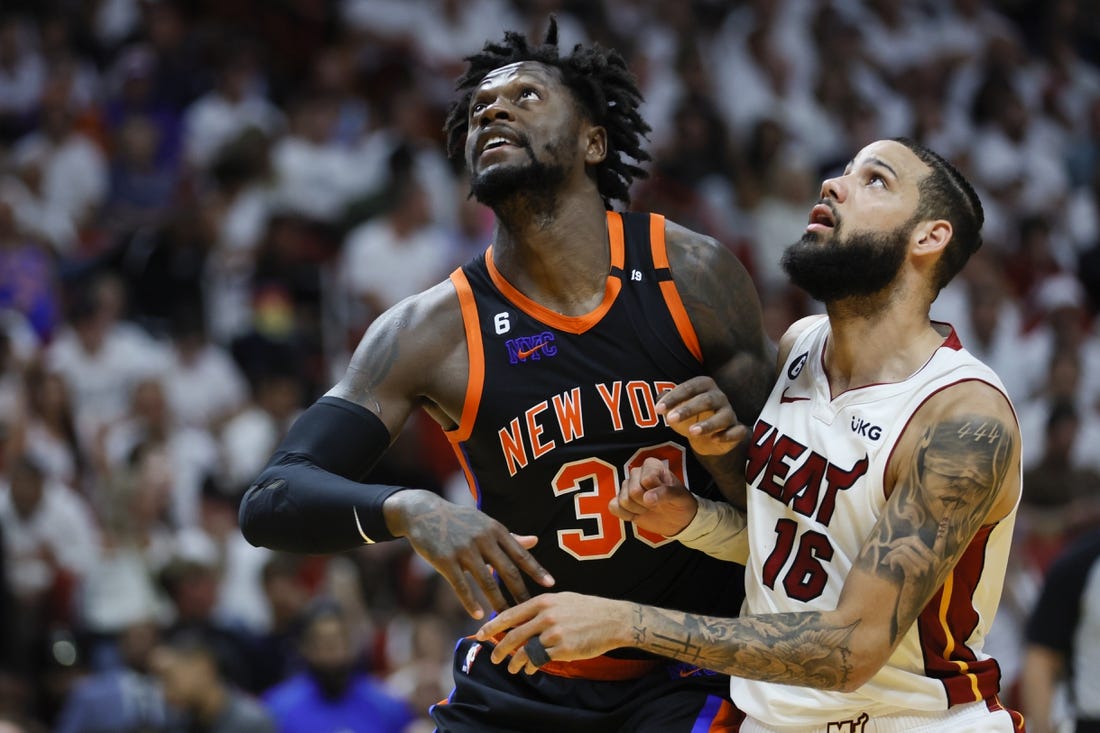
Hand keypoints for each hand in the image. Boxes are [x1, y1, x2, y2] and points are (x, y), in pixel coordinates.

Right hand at [385, 490, 554, 618]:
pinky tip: (479, 614)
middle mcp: (483, 539)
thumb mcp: (486, 523)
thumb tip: (535, 541)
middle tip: (531, 610)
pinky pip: (461, 585)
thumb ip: (510, 536)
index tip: (551, 584)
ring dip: (498, 602)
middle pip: (507, 570)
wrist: (424, 512)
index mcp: (495, 530)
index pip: (520, 553)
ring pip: (486, 581)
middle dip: (521, 592)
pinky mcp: (445, 560)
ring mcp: (464, 550)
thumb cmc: (460, 520)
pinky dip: (471, 602)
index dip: (536, 570)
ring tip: (507, 618)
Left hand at [475, 592, 628, 673]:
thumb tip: (520, 616)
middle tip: (494, 657)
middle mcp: (546, 616)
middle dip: (500, 648)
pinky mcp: (563, 648)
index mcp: (543, 601)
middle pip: (513, 635)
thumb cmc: (587, 609)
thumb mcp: (562, 599)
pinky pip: (540, 660)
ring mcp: (554, 633)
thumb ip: (540, 607)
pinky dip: (532, 665)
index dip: (492, 626)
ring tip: (512, 668)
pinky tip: (530, 668)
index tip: (479, 634)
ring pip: (525, 650)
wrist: (613, 620)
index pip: (510, 614)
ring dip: (514, 662)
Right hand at [611, 457, 697, 536]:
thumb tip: (646, 498)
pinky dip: (626, 515)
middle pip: (633, 491)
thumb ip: (665, 493)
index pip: (647, 479)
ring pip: (624, 500)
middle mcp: (637, 473)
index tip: (665, 496)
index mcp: (652, 466)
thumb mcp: (679, 496)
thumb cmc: (679, 502)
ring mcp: (626, 486)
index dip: (656, 493)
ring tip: (649, 508)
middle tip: (657, 505)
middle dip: (646, 503)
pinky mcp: (619, 500)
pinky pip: (613, 506)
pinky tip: (636, 514)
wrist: (676, 519)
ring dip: (638, 510)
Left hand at [656, 376, 746, 454]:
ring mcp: (730, 413)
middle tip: (670, 419)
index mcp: (704, 386)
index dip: (673, 398)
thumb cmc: (692, 416)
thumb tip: (659, 397)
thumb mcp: (677, 407)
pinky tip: (714, 439)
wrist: (710, 437)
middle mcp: (719, 397)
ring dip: (708, 424)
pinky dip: (727, 436)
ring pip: (722, 417)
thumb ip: (667, 401)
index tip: (658, 409)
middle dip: (687, 409)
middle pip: (705, 400)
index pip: (689, 388)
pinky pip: (736, 431)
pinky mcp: (737, 430)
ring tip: (692, 432)